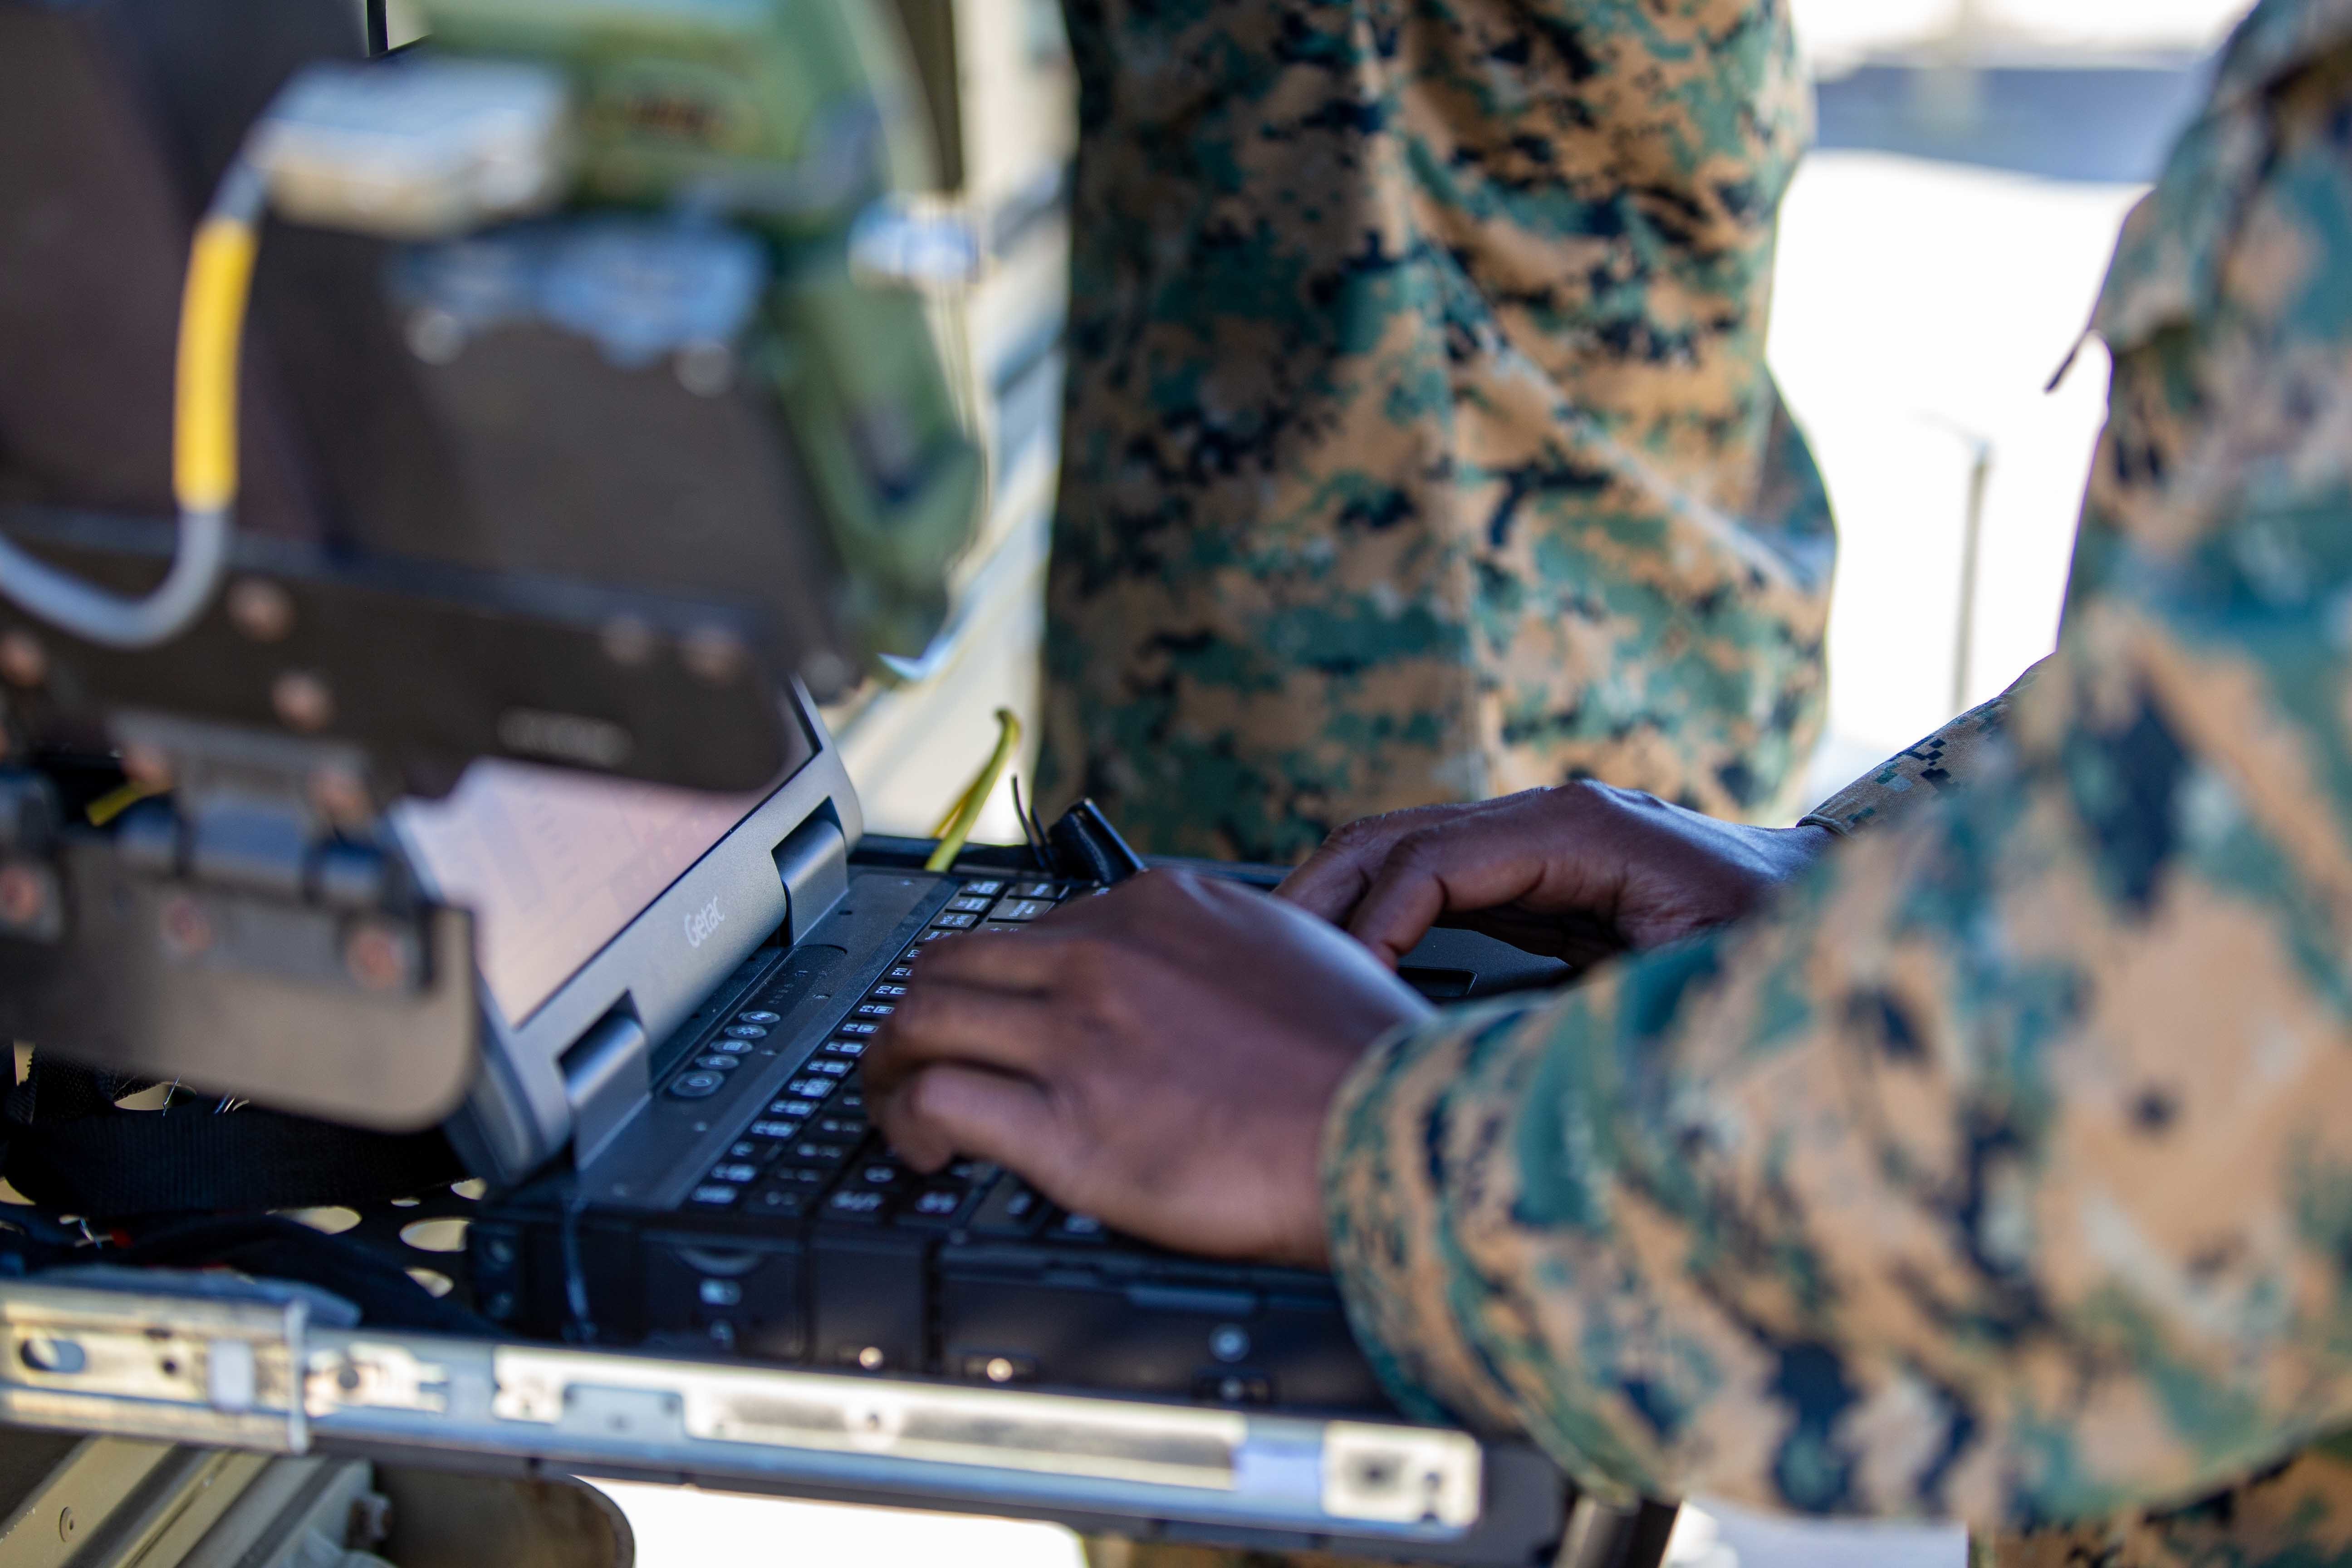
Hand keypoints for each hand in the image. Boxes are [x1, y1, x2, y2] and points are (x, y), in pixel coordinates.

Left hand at [865, 870, 1433, 1266]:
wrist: (1393, 1130)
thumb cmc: (1364, 1058)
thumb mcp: (1297, 946)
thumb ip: (1227, 943)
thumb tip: (1198, 967)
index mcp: (1159, 906)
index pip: (1030, 926)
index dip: (994, 978)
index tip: (991, 1013)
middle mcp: (1104, 955)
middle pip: (951, 964)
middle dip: (914, 1013)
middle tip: (909, 1054)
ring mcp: (1078, 1035)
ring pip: (921, 1023)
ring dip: (890, 1064)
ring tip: (893, 1102)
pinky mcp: (1065, 1123)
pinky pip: (937, 1101)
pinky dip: (906, 1122)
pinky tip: (918, 1147)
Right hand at [1278, 782, 1834, 968]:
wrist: (1847, 918)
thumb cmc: (1788, 948)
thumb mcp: (1699, 984)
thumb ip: (1602, 1009)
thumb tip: (1491, 1060)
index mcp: (1582, 830)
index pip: (1430, 862)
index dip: (1369, 928)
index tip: (1334, 1000)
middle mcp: (1551, 819)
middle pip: (1390, 837)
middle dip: (1315, 900)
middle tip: (1254, 974)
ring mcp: (1540, 842)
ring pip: (1398, 852)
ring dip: (1331, 906)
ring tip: (1273, 974)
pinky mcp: (1539, 878)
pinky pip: (1432, 885)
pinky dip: (1375, 919)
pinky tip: (1342, 972)